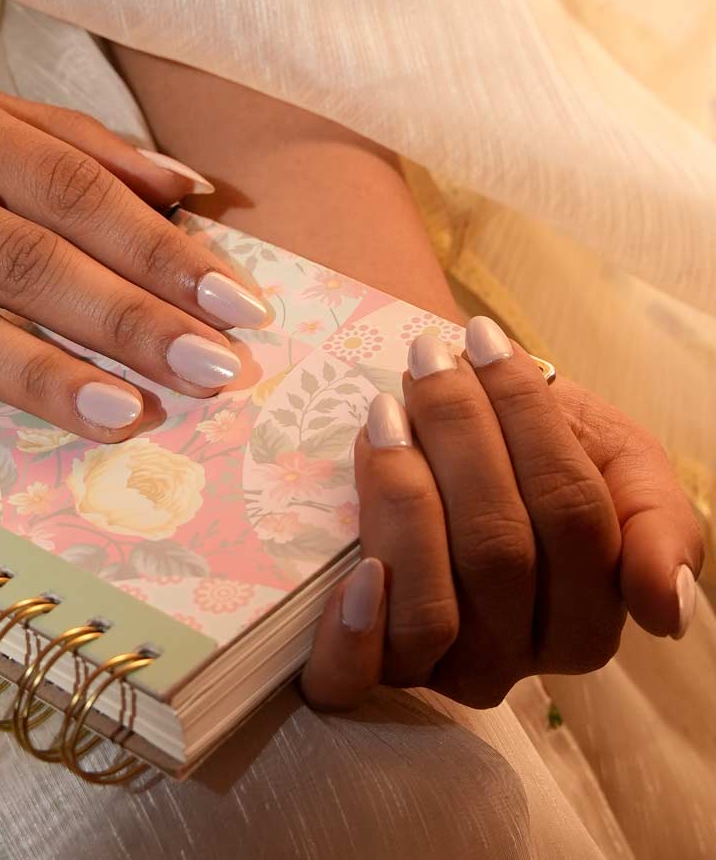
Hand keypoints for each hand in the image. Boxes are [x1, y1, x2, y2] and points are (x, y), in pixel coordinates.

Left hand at [301, 316, 703, 709]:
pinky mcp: (374, 667)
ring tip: (385, 413)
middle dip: (458, 435)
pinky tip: (357, 571)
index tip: (484, 342)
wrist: (459, 455)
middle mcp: (522, 656)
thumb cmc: (548, 453)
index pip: (572, 515)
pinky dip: (353, 631)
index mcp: (592, 615)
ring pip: (430, 606)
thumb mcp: (623, 468)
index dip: (526, 421)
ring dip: (403, 495)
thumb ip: (660, 525)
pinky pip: (356, 677)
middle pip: (498, 550)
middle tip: (426, 360)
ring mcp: (444, 665)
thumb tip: (667, 606)